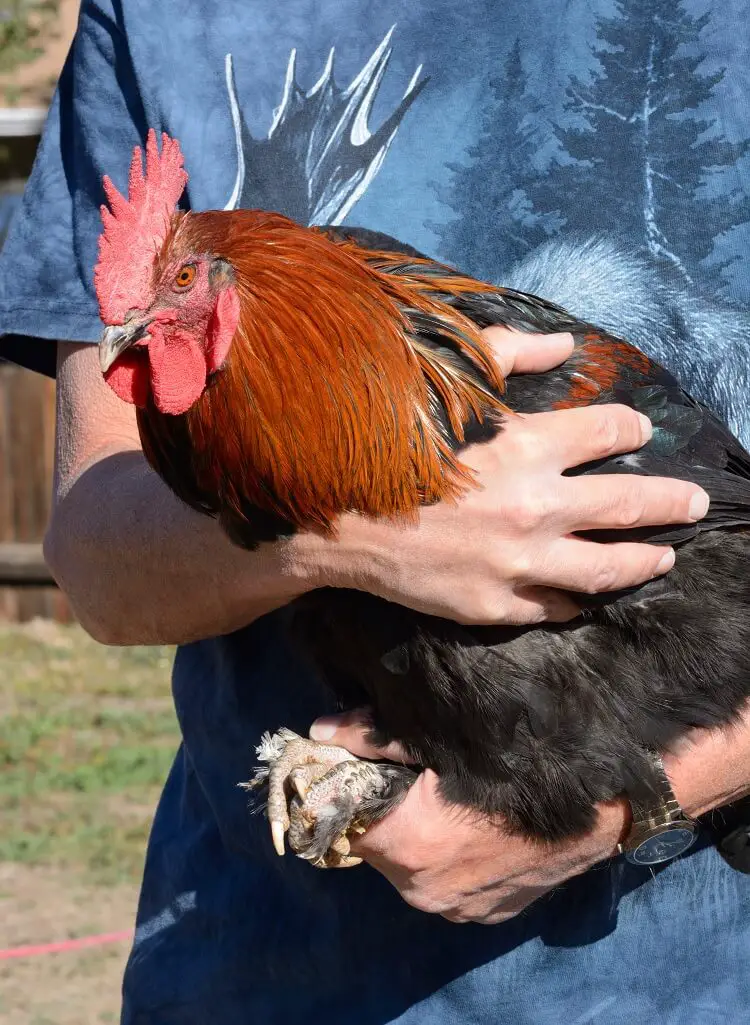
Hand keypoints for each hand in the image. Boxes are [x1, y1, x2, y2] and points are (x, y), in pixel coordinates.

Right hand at [309, 327, 708, 624]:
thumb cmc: (390, 448)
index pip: (609, 431)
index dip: (632, 426)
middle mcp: (538, 508)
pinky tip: (591, 595)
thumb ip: (509, 356)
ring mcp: (522, 563)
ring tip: (665, 556)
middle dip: (673, 501)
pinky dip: (578, 598)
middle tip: (696, 504)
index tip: (640, 429)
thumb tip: (566, 344)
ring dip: (646, 559)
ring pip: (609, 567)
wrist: (340, 522)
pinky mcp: (499, 604)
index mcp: (528, 446)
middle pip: (631, 504)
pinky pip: (557, 606)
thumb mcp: (447, 386)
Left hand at [311, 702, 749, 923]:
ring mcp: (458, 910)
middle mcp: (424, 891)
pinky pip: (448, 885)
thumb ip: (373, 738)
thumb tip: (321, 730)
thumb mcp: (442, 736)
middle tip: (410, 776)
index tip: (363, 766)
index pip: (344, 819)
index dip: (349, 788)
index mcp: (406, 846)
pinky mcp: (486, 915)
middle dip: (384, 811)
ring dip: (416, 836)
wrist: (604, 801)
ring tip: (445, 799)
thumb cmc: (521, 760)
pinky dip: (449, 859)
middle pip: (376, 846)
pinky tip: (473, 828)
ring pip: (411, 868)